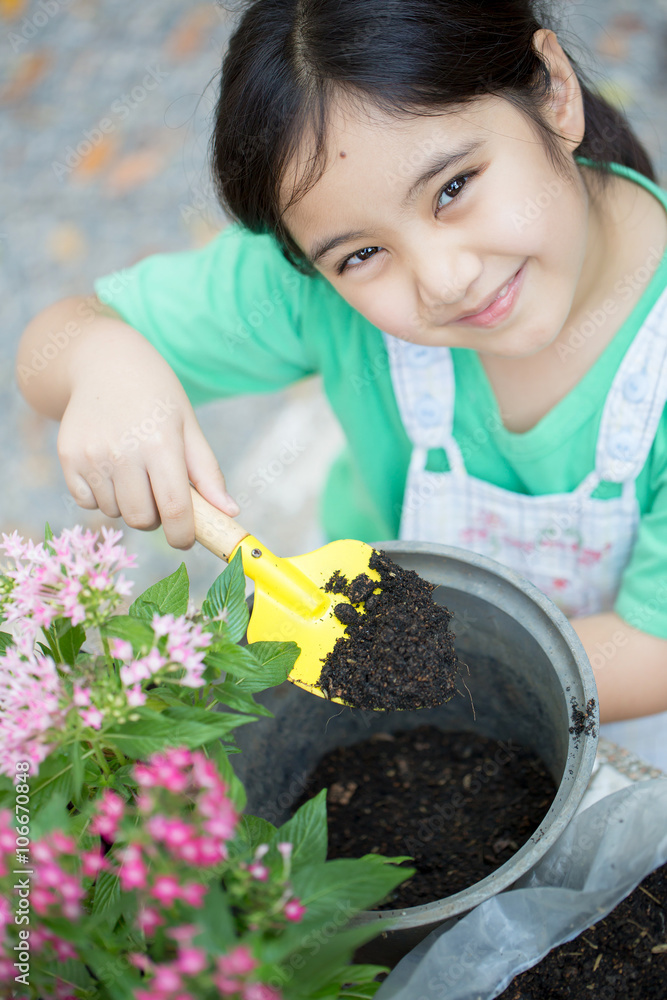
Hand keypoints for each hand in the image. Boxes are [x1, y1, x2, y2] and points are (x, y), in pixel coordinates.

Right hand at [56, 322, 238, 548]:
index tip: (186, 540)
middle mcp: (123, 451)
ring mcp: (91, 455)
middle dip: (156, 519)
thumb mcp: (188, 425)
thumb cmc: (156, 395)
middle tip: (160, 496)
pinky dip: (101, 497)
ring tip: (134, 471)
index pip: (175, 509)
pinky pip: (87, 502)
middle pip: (142, 519)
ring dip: (128, 505)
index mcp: (161, 443)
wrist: (104, 361)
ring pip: (114, 512)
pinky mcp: (67, 457)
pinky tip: (110, 469)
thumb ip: (207, 473)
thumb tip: (230, 513)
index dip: (183, 535)